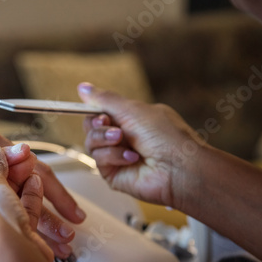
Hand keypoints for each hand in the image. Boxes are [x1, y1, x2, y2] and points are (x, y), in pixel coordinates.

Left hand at [0, 128, 82, 255]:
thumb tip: (19, 149)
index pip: (32, 167)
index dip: (56, 192)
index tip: (72, 215)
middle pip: (31, 178)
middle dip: (54, 205)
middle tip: (73, 228)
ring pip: (20, 188)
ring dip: (39, 211)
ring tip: (58, 235)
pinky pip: (5, 193)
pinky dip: (19, 210)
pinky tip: (29, 224)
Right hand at [79, 82, 203, 209]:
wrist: (179, 167)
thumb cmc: (167, 137)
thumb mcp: (134, 110)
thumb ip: (105, 99)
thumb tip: (83, 88)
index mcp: (130, 119)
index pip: (100, 112)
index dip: (94, 111)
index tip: (98, 111)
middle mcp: (123, 137)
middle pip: (91, 128)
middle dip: (99, 125)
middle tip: (112, 126)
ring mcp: (117, 156)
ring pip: (91, 144)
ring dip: (105, 140)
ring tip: (122, 140)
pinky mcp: (113, 174)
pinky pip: (99, 160)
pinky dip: (114, 156)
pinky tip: (132, 158)